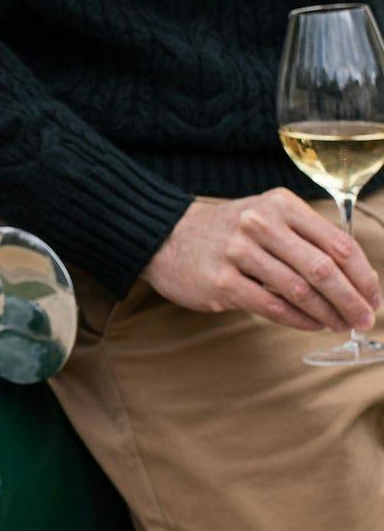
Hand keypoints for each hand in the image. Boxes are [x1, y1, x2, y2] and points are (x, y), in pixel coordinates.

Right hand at [142, 189, 380, 331]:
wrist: (166, 238)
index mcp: (280, 206)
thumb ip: (303, 237)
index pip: (336, 242)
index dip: (362, 274)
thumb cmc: (224, 232)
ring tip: (340, 325)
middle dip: (350, 298)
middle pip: (322, 268)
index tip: (373, 295)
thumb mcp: (265, 216)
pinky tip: (311, 325)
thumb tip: (350, 275)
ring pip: (298, 290)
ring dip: (326, 313)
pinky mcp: (222, 282)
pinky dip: (298, 319)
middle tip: (364, 318)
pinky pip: (271, 306)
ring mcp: (239, 254)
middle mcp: (261, 225)